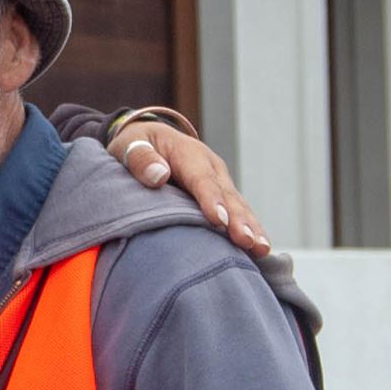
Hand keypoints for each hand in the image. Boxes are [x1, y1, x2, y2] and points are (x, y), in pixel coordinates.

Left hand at [109, 121, 269, 255]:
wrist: (149, 138)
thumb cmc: (136, 145)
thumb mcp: (129, 145)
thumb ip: (140, 158)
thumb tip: (158, 175)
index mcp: (188, 152)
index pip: (200, 178)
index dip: (210, 199)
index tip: (218, 221)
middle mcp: (211, 167)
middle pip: (227, 195)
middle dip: (239, 219)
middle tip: (248, 241)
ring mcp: (220, 182)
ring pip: (238, 205)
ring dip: (251, 227)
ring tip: (261, 249)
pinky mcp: (222, 197)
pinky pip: (239, 213)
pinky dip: (250, 229)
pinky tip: (259, 251)